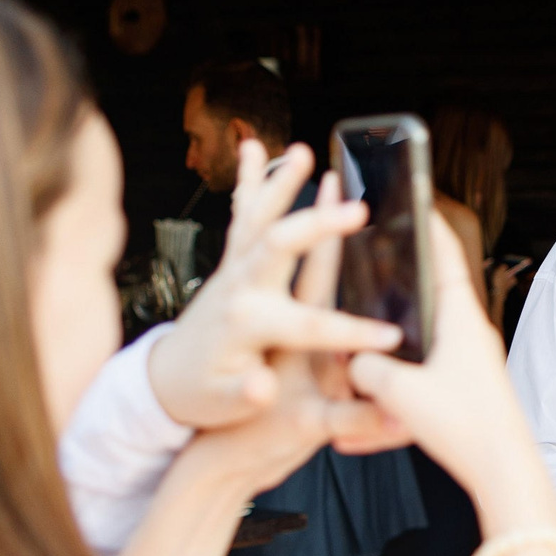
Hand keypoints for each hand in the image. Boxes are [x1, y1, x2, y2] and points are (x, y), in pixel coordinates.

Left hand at [145, 140, 401, 427]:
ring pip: (260, 218)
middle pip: (281, 247)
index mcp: (247, 324)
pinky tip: (255, 148)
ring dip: (281, 183)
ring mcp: (234, 270)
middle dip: (319, 227)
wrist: (164, 382)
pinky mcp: (232, 262)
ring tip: (303, 152)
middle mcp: (239, 288)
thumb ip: (245, 396)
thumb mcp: (222, 407)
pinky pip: (243, 215)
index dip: (353, 333)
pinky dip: (250, 180)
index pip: (310, 325)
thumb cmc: (201, 397)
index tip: (391, 337)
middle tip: (356, 210)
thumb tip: (262, 387)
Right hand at [346, 212, 548, 506]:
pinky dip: (390, 405)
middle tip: (360, 276)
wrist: (504, 475)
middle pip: (423, 301)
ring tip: (345, 368)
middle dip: (389, 294)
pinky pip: (418, 391)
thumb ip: (368, 370)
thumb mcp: (401, 393)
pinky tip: (358, 433)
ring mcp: (466, 367)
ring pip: (415, 352)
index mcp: (460, 318)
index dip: (424, 225)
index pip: (442, 254)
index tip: (410, 199)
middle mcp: (467, 336)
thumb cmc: (465, 426)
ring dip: (383, 362)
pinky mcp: (461, 397)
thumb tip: (352, 363)